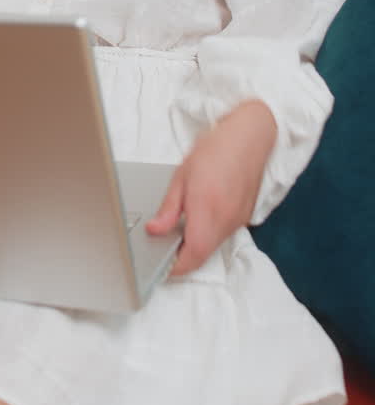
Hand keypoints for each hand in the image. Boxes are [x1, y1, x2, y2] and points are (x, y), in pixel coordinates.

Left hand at [147, 100, 277, 276]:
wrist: (250, 137)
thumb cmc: (216, 150)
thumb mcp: (181, 176)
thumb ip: (169, 209)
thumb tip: (155, 230)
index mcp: (207, 210)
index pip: (191, 255)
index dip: (174, 267)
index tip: (160, 266)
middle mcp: (225, 221)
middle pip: (202, 255)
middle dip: (183, 258)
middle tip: (164, 247)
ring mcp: (238, 221)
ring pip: (213, 247)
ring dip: (196, 246)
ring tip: (180, 228)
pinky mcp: (244, 218)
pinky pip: (223, 235)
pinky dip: (208, 234)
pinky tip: (199, 217)